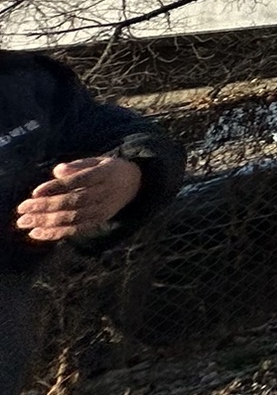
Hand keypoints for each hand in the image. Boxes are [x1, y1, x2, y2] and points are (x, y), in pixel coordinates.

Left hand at [15, 156, 142, 242]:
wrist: (135, 184)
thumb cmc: (108, 170)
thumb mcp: (97, 160)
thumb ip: (78, 165)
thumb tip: (57, 171)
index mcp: (105, 173)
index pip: (79, 181)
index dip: (57, 187)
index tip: (35, 192)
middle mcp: (105, 192)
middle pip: (74, 201)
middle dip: (46, 207)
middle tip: (22, 209)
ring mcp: (103, 209)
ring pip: (73, 218)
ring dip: (46, 222)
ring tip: (25, 222)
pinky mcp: (98, 221)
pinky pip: (75, 230)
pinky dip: (55, 233)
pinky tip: (37, 233)